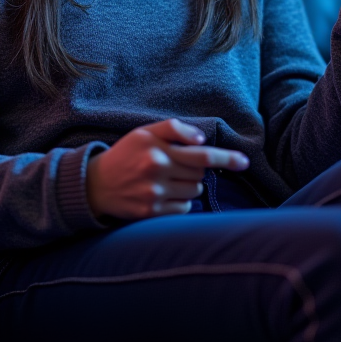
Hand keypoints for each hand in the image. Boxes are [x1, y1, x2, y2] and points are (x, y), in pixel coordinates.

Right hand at [86, 119, 248, 220]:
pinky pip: (183, 209)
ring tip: (167, 180)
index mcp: (158, 150)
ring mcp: (154, 195)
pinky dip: (180, 202)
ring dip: (188, 186)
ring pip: (194, 192)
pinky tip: (162, 195)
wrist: (96, 185)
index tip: (244, 162)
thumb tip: (202, 139)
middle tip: (175, 165)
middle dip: (194, 170)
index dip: (226, 158)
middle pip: (200, 175)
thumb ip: (175, 129)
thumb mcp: (145, 132)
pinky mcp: (151, 213)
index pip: (202, 155)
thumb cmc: (126, 154)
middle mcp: (157, 172)